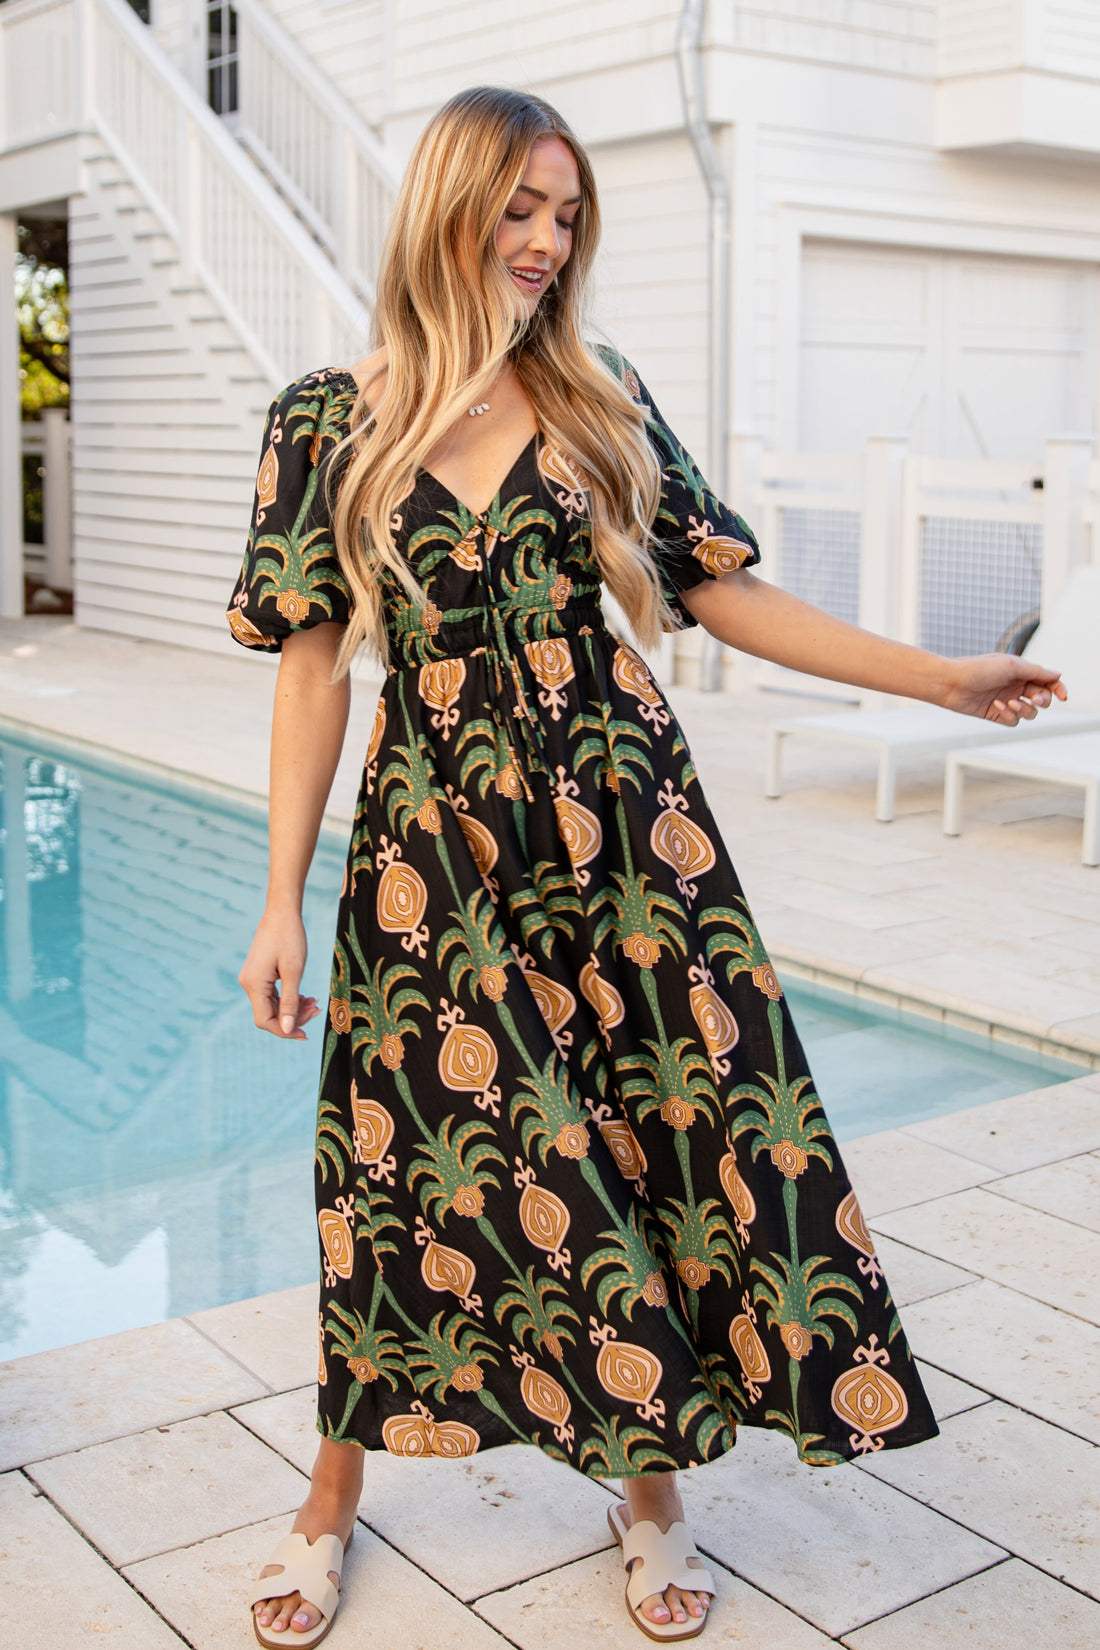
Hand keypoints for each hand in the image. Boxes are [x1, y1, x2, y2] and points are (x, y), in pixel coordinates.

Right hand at [238, 907, 320, 1038]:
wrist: (281, 912)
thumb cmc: (290, 937)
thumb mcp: (294, 971)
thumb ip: (290, 1002)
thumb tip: (288, 1030)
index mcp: (254, 985)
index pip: (265, 1021)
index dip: (285, 1030)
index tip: (306, 1034)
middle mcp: (248, 984)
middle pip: (270, 1015)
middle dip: (293, 1017)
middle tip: (317, 1010)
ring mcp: (252, 979)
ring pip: (272, 1006)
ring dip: (293, 1008)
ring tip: (315, 1002)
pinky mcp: (259, 975)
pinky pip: (273, 995)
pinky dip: (289, 998)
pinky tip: (305, 996)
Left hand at [941, 653, 1066, 724]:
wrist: (951, 683)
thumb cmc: (979, 669)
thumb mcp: (1011, 666)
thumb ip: (1036, 672)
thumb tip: (1058, 675)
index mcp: (1021, 671)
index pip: (1047, 681)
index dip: (1058, 688)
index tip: (1064, 696)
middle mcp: (1015, 686)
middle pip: (1042, 698)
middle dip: (1043, 700)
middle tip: (1036, 699)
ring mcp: (1007, 700)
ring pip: (1030, 712)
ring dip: (1025, 709)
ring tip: (1012, 704)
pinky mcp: (996, 714)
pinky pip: (1014, 720)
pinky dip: (1010, 715)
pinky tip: (997, 706)